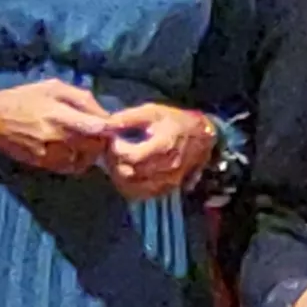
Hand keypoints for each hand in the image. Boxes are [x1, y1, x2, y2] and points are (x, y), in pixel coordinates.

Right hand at [0, 79, 112, 173]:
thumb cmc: (23, 98)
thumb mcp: (53, 87)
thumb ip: (82, 99)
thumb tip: (104, 114)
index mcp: (61, 114)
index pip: (98, 128)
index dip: (110, 128)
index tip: (111, 124)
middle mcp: (57, 137)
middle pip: (95, 146)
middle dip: (102, 140)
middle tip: (100, 133)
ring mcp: (50, 153)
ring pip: (85, 160)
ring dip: (91, 153)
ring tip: (86, 142)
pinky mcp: (43, 164)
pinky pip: (71, 168)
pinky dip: (77, 161)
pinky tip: (73, 150)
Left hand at [100, 103, 217, 197]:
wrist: (201, 135)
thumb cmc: (174, 121)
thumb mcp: (152, 112)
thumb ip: (126, 119)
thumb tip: (104, 125)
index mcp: (163, 146)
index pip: (131, 157)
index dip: (116, 151)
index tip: (113, 142)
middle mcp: (167, 168)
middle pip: (129, 175)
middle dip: (115, 164)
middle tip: (112, 153)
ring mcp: (168, 181)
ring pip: (133, 189)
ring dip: (120, 177)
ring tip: (119, 163)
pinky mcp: (167, 189)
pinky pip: (142, 195)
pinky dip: (130, 187)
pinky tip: (128, 174)